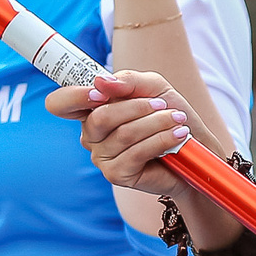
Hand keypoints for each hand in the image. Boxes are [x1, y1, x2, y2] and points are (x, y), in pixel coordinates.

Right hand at [47, 70, 201, 198]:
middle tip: (163, 104)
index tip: (100, 93)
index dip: (74, 97)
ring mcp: (101, 157)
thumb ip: (127, 81)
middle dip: (137, 108)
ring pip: (122, 135)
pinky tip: (177, 135)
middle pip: (99, 118)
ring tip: (177, 119)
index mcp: (91, 110)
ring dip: (156, 123)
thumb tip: (100, 82)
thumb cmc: (170, 114)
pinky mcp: (117, 175)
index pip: (60, 103)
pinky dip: (160, 140)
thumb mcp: (153, 87)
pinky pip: (135, 154)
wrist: (196, 148)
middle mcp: (91, 135)